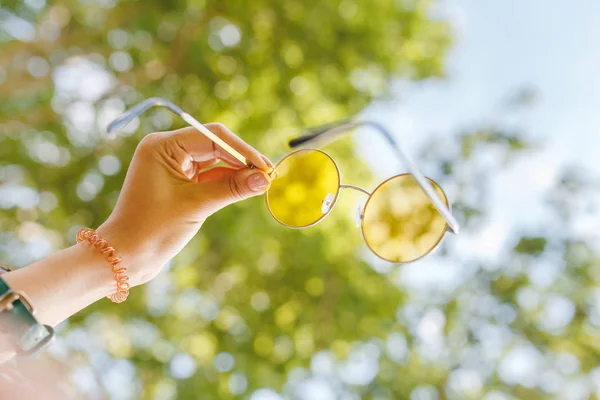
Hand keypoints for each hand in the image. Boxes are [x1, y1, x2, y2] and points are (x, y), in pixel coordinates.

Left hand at [97, 124, 273, 285]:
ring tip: (263, 182)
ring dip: (237, 171)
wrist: (126, 256)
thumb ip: (232, 189)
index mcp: (162, 145)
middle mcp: (167, 150)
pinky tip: (247, 186)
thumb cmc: (153, 228)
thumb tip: (264, 179)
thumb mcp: (196, 206)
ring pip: (215, 161)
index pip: (212, 136)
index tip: (265, 166)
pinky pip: (210, 176)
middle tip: (269, 175)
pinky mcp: (179, 182)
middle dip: (242, 160)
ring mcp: (173, 166)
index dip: (242, 150)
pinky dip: (227, 181)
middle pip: (216, 145)